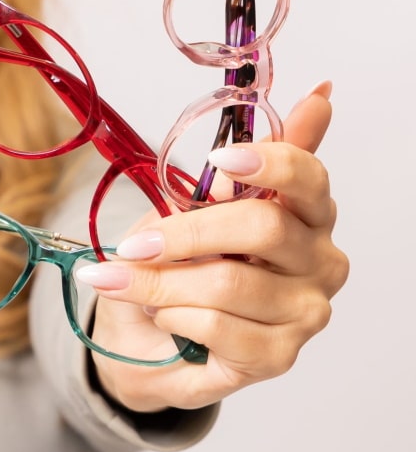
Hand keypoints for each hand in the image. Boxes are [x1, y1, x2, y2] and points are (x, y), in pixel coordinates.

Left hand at [83, 81, 347, 411]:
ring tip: (131, 283)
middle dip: (182, 234)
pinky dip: (174, 316)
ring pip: (228, 282)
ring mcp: (306, 311)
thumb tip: (320, 95)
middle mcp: (318, 259)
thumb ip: (243, 164)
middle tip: (132, 243)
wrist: (146, 337)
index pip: (308, 176)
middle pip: (261, 228)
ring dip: (162, 282)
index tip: (221, 160)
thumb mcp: (191, 206)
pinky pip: (218, 326)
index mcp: (304, 210)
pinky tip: (164, 315)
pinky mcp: (279, 355)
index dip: (269, 163)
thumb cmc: (178, 264)